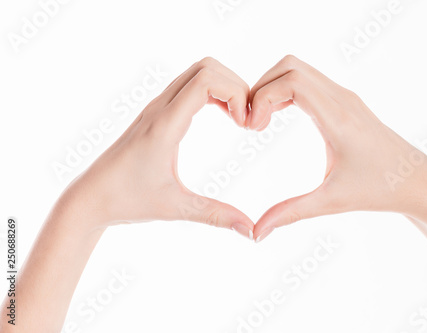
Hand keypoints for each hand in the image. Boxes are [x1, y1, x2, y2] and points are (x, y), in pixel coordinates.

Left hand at [62, 57, 253, 238]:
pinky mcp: (156, 113)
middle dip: (236, 86)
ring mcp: (156, 108)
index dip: (236, 94)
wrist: (90, 197)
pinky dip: (212, 92)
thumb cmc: (127, 201)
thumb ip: (216, 215)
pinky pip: (189, 86)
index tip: (246, 125)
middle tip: (247, 119)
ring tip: (238, 118)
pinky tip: (223, 117)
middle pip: (205, 67)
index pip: (206, 80)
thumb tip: (252, 230)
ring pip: (197, 72)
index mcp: (165, 125)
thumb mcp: (175, 208)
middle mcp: (160, 108)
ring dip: (224, 87)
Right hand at [248, 55, 426, 240]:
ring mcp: (344, 96)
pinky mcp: (345, 101)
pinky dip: (285, 90)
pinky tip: (278, 117)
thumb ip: (290, 213)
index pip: (292, 82)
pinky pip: (308, 80)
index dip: (263, 98)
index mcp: (338, 119)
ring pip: (298, 68)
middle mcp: (341, 99)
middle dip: (261, 88)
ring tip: (261, 120)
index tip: (253, 128)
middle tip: (252, 122)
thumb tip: (257, 233)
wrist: (416, 180)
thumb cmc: (379, 190)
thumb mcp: (331, 202)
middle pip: (289, 66)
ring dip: (272, 87)